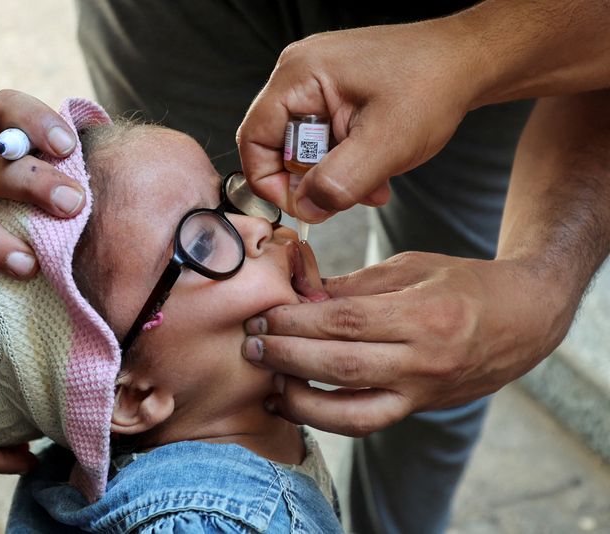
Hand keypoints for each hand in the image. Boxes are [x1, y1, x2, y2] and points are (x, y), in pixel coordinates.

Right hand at [237, 21, 480, 221]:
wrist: (469, 61)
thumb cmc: (432, 85)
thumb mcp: (385, 144)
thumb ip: (338, 182)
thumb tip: (305, 208)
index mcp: (299, 75)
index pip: (254, 139)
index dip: (270, 181)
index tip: (303, 206)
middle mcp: (301, 74)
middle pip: (279, 146)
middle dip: (312, 180)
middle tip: (346, 195)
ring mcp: (318, 82)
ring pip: (305, 147)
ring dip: (334, 175)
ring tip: (373, 182)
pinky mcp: (336, 93)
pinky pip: (324, 138)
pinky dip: (345, 161)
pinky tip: (377, 168)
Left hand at [241, 252, 574, 435]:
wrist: (523, 321)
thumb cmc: (463, 284)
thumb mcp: (409, 267)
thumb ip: (352, 287)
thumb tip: (295, 296)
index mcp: (425, 314)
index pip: (345, 322)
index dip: (296, 321)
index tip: (262, 315)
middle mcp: (425, 360)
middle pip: (340, 366)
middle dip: (286, 357)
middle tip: (250, 345)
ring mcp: (423, 392)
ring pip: (350, 411)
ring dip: (298, 400)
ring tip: (265, 380)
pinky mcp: (418, 408)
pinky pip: (365, 422)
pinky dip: (323, 418)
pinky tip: (292, 402)